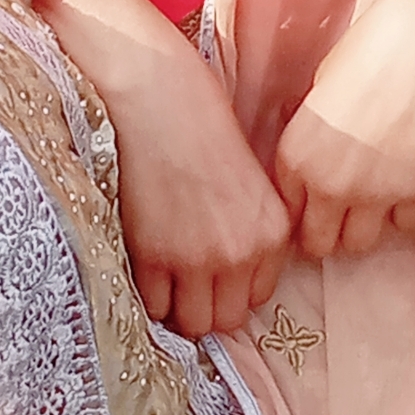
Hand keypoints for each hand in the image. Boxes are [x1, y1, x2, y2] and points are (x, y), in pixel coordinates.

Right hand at [31, 0, 289, 339]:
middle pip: (226, 319)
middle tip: (184, 281)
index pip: (259, 297)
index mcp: (273, 230)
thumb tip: (230, 271)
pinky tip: (141, 260)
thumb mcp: (247, 175)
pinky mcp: (153, 257)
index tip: (212, 272)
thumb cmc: (199, 120)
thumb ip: (248, 225)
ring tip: (161, 275)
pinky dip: (146, 292)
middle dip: (205, 305)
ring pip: (190, 322)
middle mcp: (242, 251)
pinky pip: (153, 304)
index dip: (232, 287)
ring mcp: (196, 259)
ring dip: (175, 305)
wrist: (154, 92)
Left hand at [273, 0, 414, 261]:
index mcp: (294, 158)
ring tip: (374, 200)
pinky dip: (406, 210)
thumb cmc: (363, 55)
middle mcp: (327, 184)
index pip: (287, 216)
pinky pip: (406, 225)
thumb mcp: (315, 98)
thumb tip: (310, 171)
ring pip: (361, 245)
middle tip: (342, 214)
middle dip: (328, 232)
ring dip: (365, 226)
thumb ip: (308, 145)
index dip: (302, 213)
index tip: (314, 209)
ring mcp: (373, 193)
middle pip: (319, 244)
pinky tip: (407, 180)